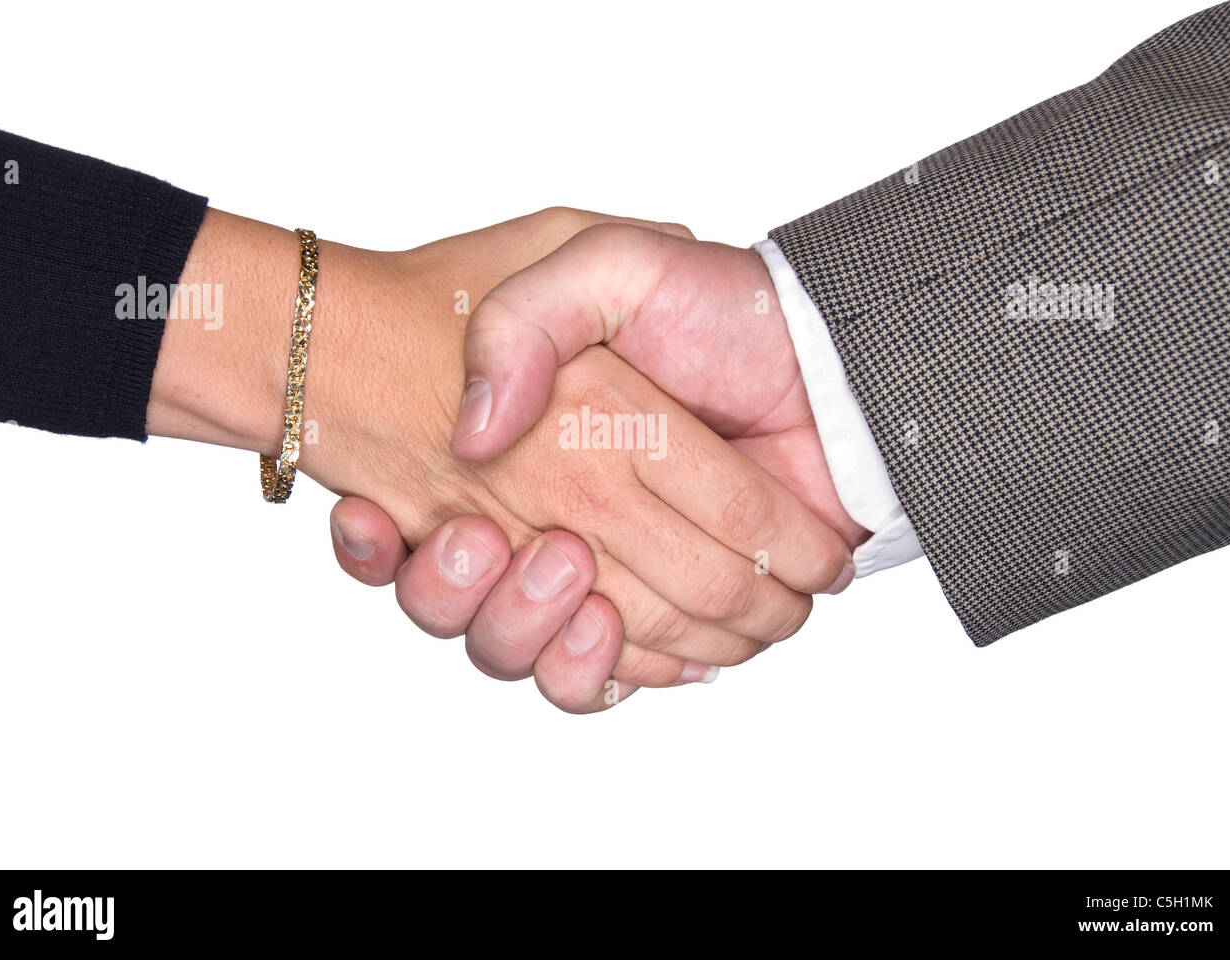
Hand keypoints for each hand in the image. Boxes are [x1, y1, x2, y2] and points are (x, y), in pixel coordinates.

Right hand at [149, 209, 852, 711]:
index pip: (431, 529)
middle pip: (478, 606)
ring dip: (534, 629)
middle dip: (494, 591)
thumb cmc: (724, 310)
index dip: (400, 549)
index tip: (446, 521)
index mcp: (524, 449)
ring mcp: (604, 576)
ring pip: (530, 652)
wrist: (829, 360)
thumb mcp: (609, 264)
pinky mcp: (661, 622)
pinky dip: (592, 668)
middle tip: (535, 543)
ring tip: (575, 568)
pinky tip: (602, 622)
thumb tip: (476, 434)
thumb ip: (527, 321)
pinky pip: (601, 680)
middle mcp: (551, 519)